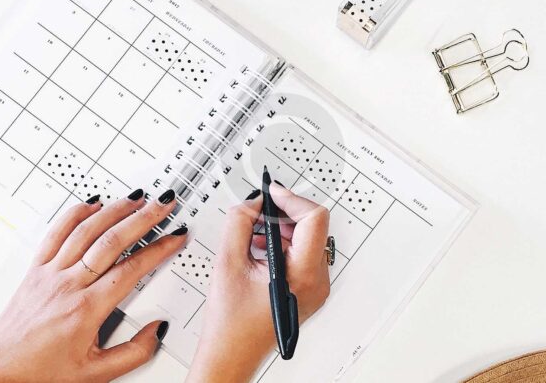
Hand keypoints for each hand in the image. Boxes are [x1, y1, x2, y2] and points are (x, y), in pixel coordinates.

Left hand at [0, 189, 186, 382]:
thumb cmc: (40, 370)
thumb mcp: (95, 373)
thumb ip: (133, 353)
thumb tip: (157, 331)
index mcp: (87, 309)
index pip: (132, 269)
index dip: (158, 249)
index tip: (175, 237)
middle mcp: (69, 285)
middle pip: (112, 241)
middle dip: (143, 218)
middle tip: (163, 203)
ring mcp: (51, 272)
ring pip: (86, 230)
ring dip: (115, 210)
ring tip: (137, 198)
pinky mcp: (37, 268)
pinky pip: (56, 232)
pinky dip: (76, 212)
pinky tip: (92, 203)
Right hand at [187, 183, 330, 382]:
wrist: (231, 354)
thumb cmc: (230, 324)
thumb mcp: (228, 262)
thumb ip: (239, 222)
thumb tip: (253, 202)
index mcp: (304, 274)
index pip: (314, 218)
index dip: (291, 199)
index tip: (271, 192)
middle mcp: (317, 282)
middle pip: (313, 227)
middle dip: (284, 213)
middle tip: (258, 211)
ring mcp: (316, 287)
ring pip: (307, 239)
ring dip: (281, 228)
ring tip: (254, 234)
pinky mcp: (308, 289)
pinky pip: (302, 254)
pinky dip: (282, 244)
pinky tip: (259, 248)